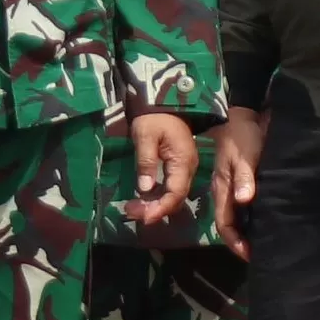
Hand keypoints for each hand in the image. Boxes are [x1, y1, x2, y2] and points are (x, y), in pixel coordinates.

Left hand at [127, 110, 194, 227]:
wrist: (165, 102)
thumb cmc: (154, 117)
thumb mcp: (145, 135)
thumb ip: (146, 161)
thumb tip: (144, 188)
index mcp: (183, 161)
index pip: (175, 192)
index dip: (161, 208)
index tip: (144, 217)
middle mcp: (188, 168)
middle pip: (175, 198)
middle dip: (155, 210)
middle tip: (131, 212)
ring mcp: (184, 168)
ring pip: (173, 195)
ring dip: (155, 205)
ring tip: (132, 208)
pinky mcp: (178, 167)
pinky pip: (170, 187)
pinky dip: (157, 196)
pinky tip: (142, 198)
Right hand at [211, 106, 265, 256]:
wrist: (242, 116)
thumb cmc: (243, 136)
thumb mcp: (245, 155)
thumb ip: (244, 177)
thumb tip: (243, 200)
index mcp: (222, 188)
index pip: (224, 223)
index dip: (235, 242)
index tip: (250, 254)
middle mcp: (224, 191)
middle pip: (228, 224)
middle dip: (240, 242)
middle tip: (259, 253)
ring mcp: (231, 186)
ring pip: (235, 216)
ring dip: (246, 231)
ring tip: (262, 242)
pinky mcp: (240, 181)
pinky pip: (242, 206)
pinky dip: (251, 218)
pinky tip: (263, 220)